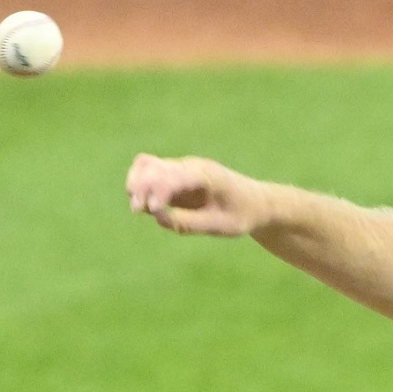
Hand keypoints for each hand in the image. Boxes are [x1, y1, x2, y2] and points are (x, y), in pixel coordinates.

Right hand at [125, 154, 264, 236]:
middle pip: (154, 166)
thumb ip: (190, 224)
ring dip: (136, 184)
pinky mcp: (175, 177)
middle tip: (139, 211)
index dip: (160, 189)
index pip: (176, 175)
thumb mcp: (222, 227)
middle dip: (141, 187)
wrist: (255, 203)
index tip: (153, 209)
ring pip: (147, 164)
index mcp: (208, 176)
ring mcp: (181, 169)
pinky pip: (149, 172)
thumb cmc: (242, 215)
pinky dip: (140, 185)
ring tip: (139, 208)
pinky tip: (145, 206)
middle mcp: (191, 167)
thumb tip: (159, 218)